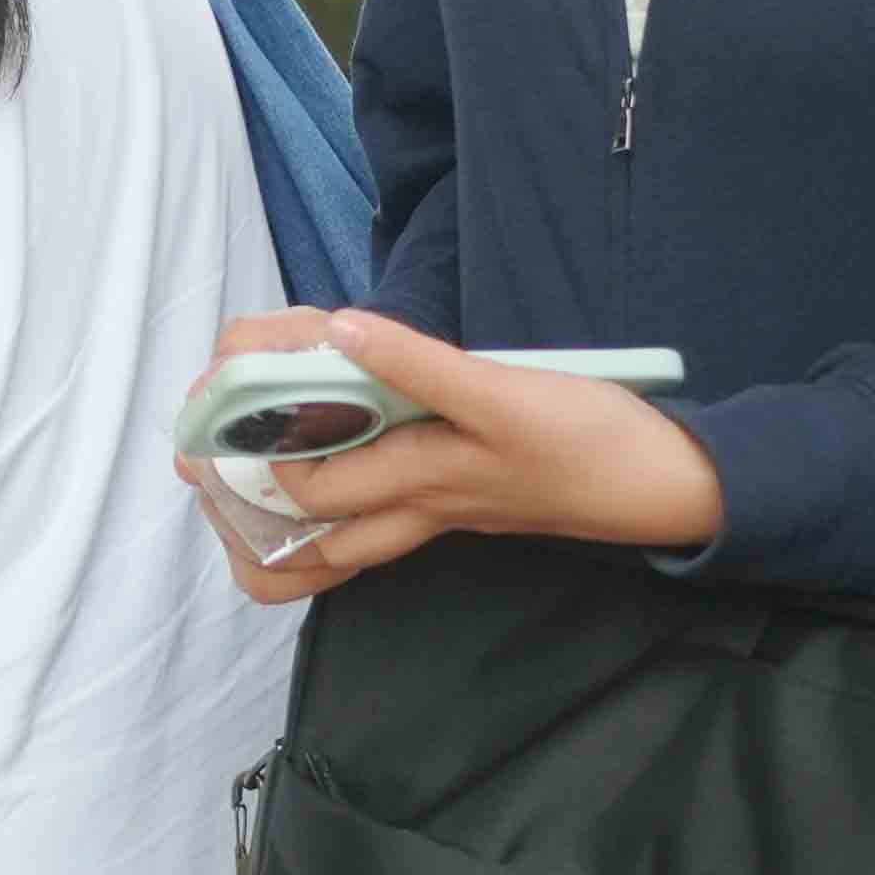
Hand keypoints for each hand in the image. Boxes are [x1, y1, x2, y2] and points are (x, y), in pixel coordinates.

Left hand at [182, 306, 720, 603]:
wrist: (668, 486)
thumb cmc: (591, 443)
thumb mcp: (505, 393)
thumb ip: (421, 364)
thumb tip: (339, 332)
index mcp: (418, 480)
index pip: (307, 482)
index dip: (253, 448)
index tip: (217, 400)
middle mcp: (418, 506)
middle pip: (310, 536)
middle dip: (248, 496)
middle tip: (206, 443)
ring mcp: (439, 509)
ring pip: (342, 542)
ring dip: (284, 517)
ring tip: (240, 468)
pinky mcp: (462, 500)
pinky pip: (379, 520)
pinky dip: (338, 502)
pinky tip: (325, 460)